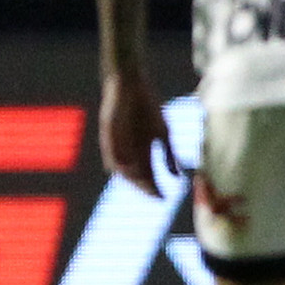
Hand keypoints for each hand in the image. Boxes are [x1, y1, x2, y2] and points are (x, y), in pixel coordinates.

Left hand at [100, 72, 177, 198]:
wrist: (130, 86)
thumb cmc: (148, 107)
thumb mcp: (163, 133)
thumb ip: (169, 155)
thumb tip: (178, 177)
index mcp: (141, 152)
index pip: (147, 176)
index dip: (154, 188)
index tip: (163, 199)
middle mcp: (128, 152)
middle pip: (135, 176)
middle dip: (144, 187)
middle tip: (152, 196)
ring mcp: (116, 144)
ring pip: (122, 168)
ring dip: (131, 177)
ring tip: (142, 184)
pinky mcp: (106, 134)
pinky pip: (110, 151)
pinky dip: (117, 161)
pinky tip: (125, 168)